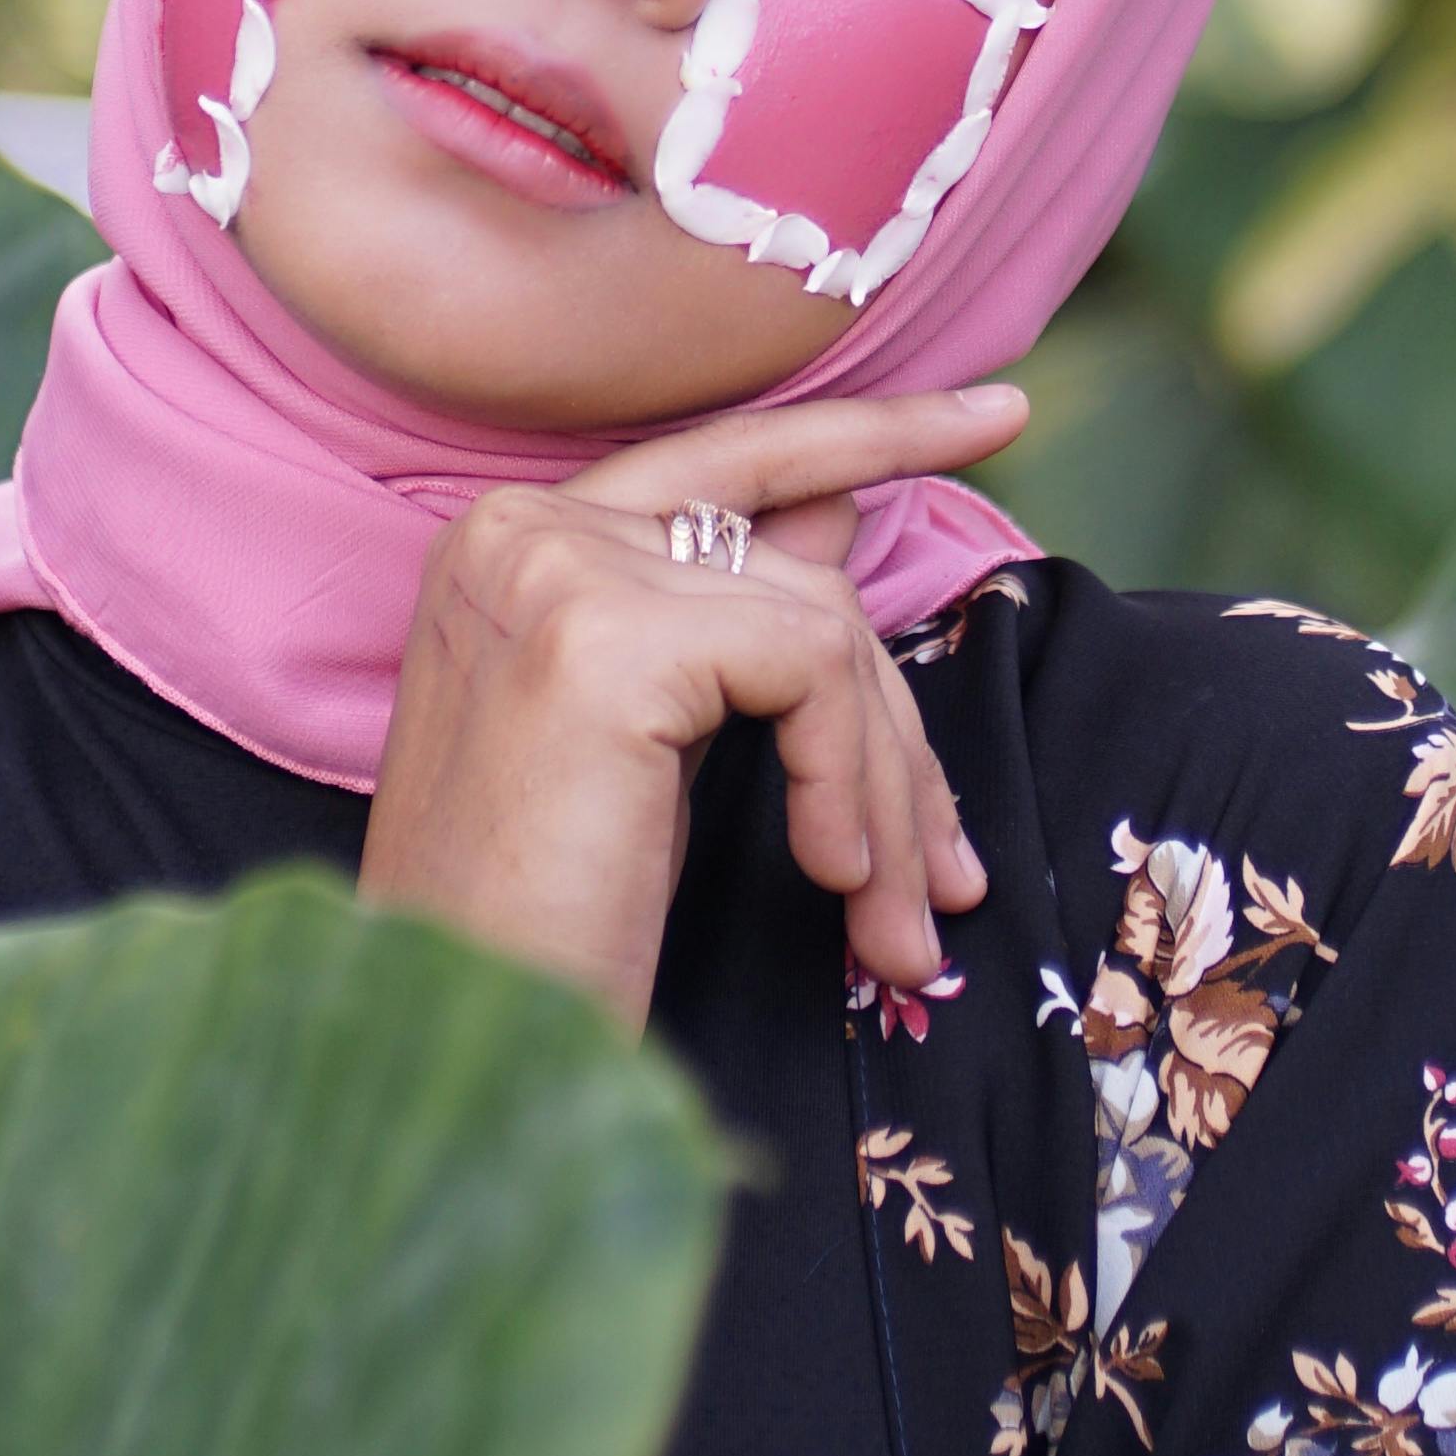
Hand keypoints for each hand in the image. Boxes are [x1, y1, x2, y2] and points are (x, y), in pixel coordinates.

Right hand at [357, 383, 1027, 1031]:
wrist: (457, 1041)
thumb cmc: (538, 927)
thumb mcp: (652, 749)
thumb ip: (734, 617)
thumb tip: (846, 509)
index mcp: (511, 542)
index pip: (725, 453)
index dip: (871, 430)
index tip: (998, 414)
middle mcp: (519, 528)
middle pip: (793, 568)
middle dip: (898, 728)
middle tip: (950, 874)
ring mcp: (554, 568)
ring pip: (821, 628)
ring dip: (889, 791)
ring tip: (896, 927)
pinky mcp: (603, 638)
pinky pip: (811, 671)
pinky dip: (852, 782)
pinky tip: (830, 876)